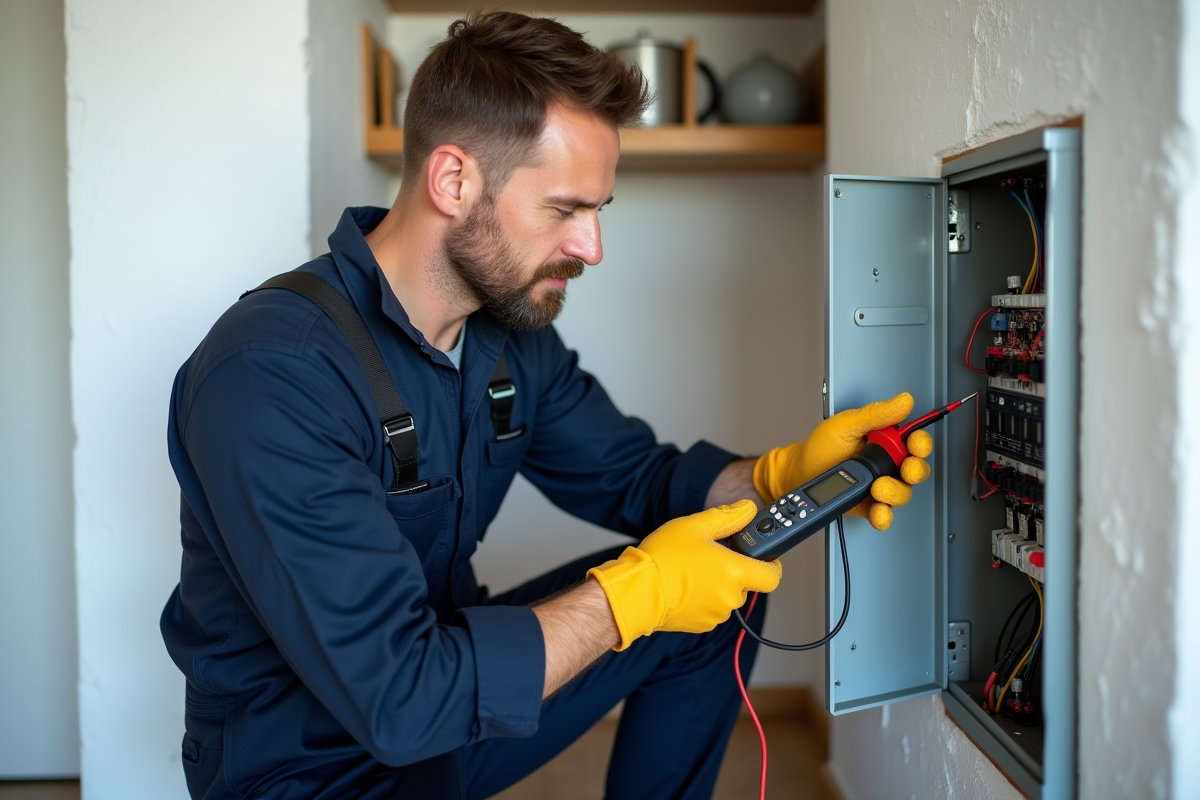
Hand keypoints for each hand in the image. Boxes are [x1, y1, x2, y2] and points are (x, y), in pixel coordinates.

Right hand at [587, 500, 781, 650]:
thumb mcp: (695, 526)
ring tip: (692, 570)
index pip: (773, 575)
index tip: (762, 556)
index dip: (771, 564)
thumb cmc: (663, 558)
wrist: (636, 591)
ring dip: (717, 585)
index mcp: (735, 572)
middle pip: (746, 583)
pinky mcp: (701, 625)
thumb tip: (747, 509)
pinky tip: (684, 586)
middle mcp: (730, 597)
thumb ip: (728, 517)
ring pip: (727, 596)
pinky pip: (711, 609)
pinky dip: (703, 598)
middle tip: (711, 556)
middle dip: (733, 570)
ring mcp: (716, 614)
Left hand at [753, 392, 932, 530]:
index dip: (919, 443)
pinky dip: (884, 515)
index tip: (915, 443)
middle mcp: (885, 463)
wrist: (797, 474)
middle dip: (915, 470)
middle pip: (915, 469)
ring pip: (902, 492)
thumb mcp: (846, 425)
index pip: (913, 441)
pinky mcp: (868, 505)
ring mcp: (879, 485)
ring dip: (896, 492)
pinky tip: (879, 511)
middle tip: (905, 469)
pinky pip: (884, 513)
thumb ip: (875, 414)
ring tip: (879, 488)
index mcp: (884, 440)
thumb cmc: (820, 448)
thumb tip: (903, 401)